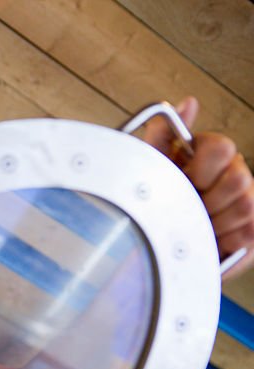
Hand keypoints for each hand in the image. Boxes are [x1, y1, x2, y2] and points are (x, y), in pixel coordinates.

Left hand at [143, 97, 253, 278]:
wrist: (164, 238)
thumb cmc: (158, 198)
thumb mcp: (152, 165)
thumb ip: (164, 132)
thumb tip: (187, 103)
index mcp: (211, 153)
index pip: (222, 147)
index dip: (203, 168)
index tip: (187, 180)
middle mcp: (234, 171)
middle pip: (238, 178)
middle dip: (207, 199)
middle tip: (188, 208)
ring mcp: (247, 197)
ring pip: (245, 206)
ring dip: (214, 222)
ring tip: (196, 224)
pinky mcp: (252, 225)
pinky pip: (249, 230)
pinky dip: (225, 239)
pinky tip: (210, 236)